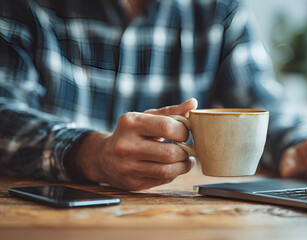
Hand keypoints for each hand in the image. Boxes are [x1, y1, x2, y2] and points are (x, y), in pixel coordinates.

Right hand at [66, 98, 197, 190]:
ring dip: (183, 165)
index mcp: (130, 123)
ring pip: (168, 170)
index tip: (185, 132)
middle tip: (188, 148)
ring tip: (186, 159)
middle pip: (170, 152)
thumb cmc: (132, 133)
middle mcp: (126, 145)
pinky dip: (174, 173)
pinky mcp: (132, 183)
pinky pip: (163, 180)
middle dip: (185, 151)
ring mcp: (128, 167)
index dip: (184, 131)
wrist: (104, 157)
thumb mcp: (147, 117)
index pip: (167, 126)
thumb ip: (171, 112)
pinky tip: (174, 167)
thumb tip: (193, 103)